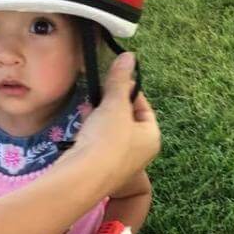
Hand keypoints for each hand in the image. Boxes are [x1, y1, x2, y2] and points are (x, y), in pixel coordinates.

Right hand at [70, 52, 159, 188]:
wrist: (83, 177)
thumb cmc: (107, 139)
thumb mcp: (114, 104)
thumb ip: (120, 80)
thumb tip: (129, 56)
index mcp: (152, 137)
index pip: (144, 108)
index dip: (129, 92)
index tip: (112, 82)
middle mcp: (142, 153)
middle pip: (127, 121)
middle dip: (111, 106)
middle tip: (97, 97)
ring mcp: (122, 165)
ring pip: (112, 133)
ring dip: (99, 120)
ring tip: (87, 112)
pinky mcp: (102, 172)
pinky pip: (99, 146)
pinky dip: (91, 135)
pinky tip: (81, 131)